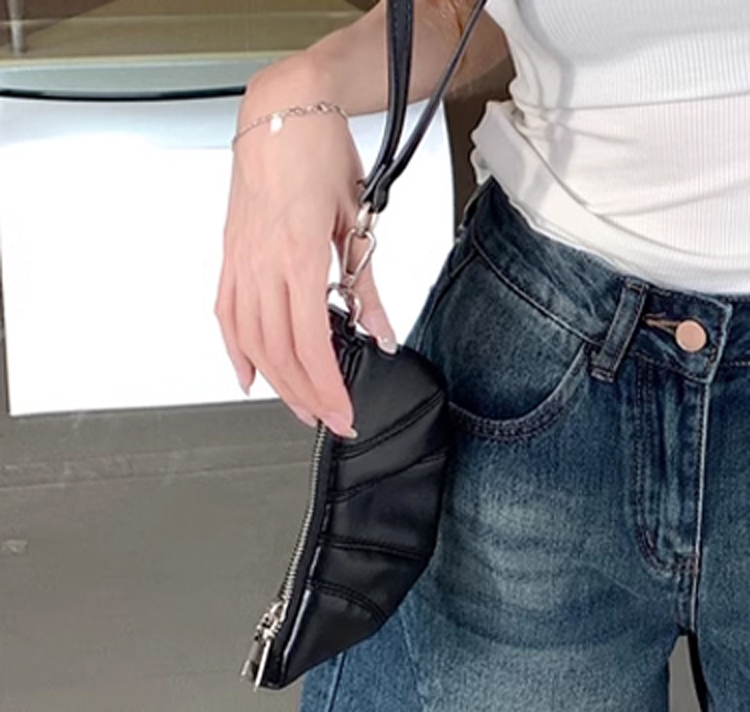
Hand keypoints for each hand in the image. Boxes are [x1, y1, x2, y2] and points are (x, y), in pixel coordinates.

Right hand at [215, 68, 399, 436]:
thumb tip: (382, 335)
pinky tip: (248, 375)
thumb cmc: (319, 154)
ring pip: (251, 339)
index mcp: (297, 255)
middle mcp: (261, 261)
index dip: (327, 388)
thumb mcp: (357, 222)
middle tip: (331, 421)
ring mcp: (240, 258)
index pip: (310, 344)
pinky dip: (236, 349)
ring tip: (300, 406)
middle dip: (307, 395)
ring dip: (276, 381)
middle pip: (279, 351)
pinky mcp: (230, 253)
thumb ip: (366, 287)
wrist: (281, 111)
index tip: (344, 415)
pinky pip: (227, 311)